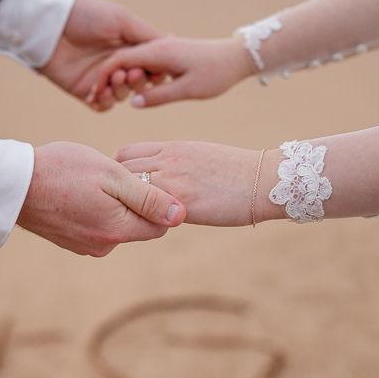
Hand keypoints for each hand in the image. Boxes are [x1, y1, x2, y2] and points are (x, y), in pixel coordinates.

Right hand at [18, 142, 186, 254]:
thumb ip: (149, 197)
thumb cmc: (64, 171)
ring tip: (88, 182)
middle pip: (137, 224)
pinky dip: (92, 208)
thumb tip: (181, 215)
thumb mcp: (113, 176)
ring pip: (114, 223)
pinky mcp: (70, 241)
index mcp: (118, 230)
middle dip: (132, 201)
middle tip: (109, 176)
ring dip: (110, 203)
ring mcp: (84, 246)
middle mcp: (104, 245)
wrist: (14, 183)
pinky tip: (76, 191)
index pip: (160, 225)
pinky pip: (94, 224)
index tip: (139, 179)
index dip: (157, 200)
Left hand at [40, 0, 159, 111]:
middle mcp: (118, 65)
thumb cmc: (88, 16)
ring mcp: (101, 79)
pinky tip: (101, 93)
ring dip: (122, 90)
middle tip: (133, 73)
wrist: (51, 25)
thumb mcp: (122, 20)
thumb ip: (147, 35)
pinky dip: (105, 101)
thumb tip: (173, 41)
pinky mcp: (85, 91)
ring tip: (116, 77)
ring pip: (122, 96)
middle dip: (139, 81)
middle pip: (139, 83)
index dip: (155, 70)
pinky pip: (102, 105)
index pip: (151, 66)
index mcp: (129, 47)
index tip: (156, 69)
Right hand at [89, 35, 252, 109]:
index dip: (103, 77)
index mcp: (159, 52)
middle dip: (105, 78)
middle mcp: (157, 46)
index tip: (93, 94)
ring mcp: (162, 49)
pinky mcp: (167, 54)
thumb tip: (133, 103)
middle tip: (93, 99)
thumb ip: (160, 96)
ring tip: (106, 97)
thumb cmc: (216, 74)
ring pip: (131, 61)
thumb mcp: (188, 89)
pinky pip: (142, 64)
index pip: (120, 60)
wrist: (236, 57)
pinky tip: (128, 91)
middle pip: (121, 59)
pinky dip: (130, 75)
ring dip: (117, 77)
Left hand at [115, 141, 279, 226]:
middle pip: (119, 168)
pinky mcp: (181, 199)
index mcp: (173, 147)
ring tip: (130, 222)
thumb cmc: (239, 173)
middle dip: (113, 189)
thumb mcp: (202, 156)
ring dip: (124, 205)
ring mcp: (173, 178)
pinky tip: (146, 230)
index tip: (120, 191)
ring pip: (127, 186)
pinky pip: (145, 207)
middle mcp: (168, 158)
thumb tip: (164, 179)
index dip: (118, 172)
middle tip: (117, 211)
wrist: (265, 180)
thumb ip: (177, 164)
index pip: (127, 153)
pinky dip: (139, 218)